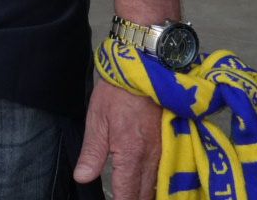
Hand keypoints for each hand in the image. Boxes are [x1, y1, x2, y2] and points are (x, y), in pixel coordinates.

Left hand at [73, 77, 160, 199]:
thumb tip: (82, 178)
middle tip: (124, 198)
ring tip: (137, 195)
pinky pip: (169, 172)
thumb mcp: (97, 120)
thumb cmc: (117, 93)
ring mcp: (166, 152)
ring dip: (149, 195)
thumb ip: (92, 153)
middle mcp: (152, 159)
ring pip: (160, 186)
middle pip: (146, 195)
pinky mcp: (174, 143)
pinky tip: (155, 185)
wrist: (145, 70)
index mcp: (131, 155)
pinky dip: (161, 183)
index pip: (127, 194)